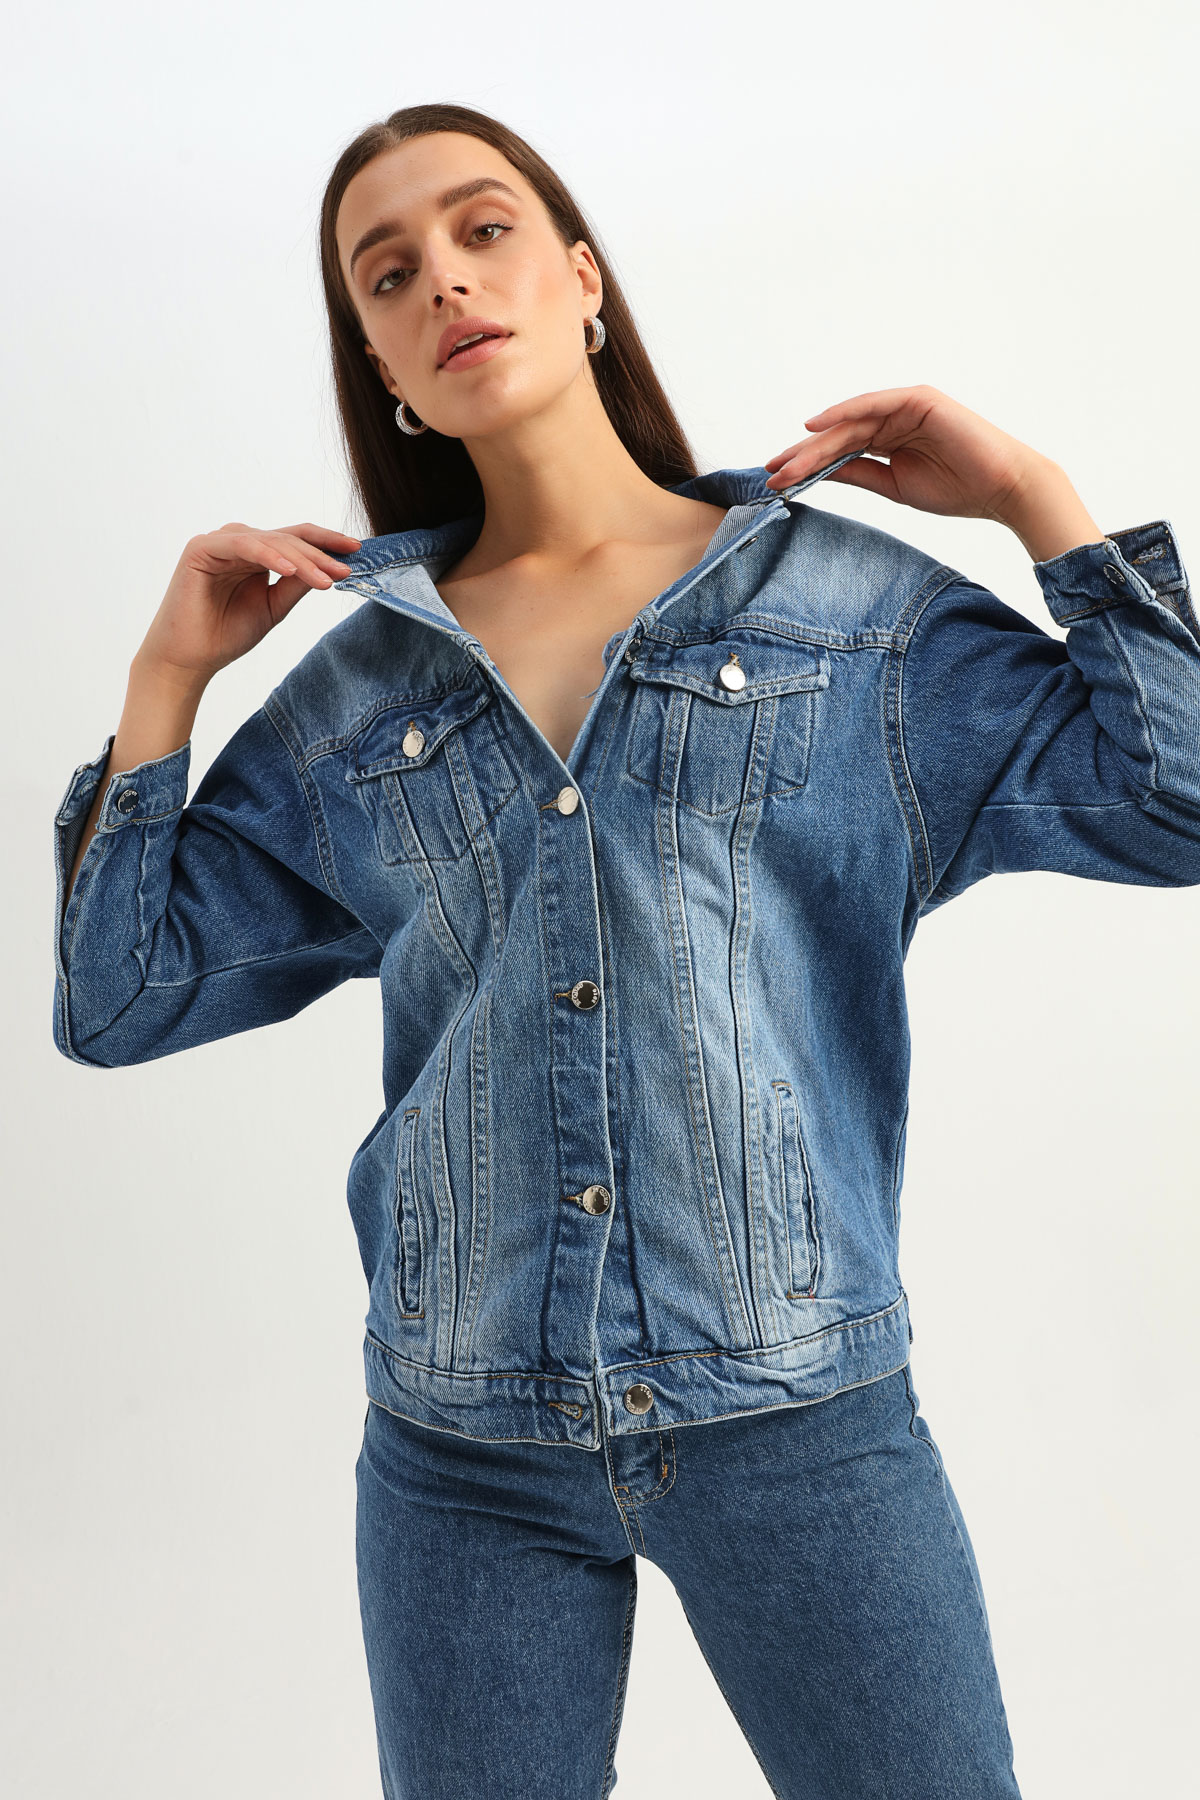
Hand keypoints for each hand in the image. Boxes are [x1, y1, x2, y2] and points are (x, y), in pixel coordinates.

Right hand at [137, 521, 362, 684]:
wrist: (189, 660)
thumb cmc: (226, 634)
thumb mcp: (274, 607)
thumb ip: (297, 585)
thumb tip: (330, 568)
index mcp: (255, 555)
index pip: (297, 540)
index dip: (327, 543)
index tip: (357, 551)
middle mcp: (238, 543)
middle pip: (288, 538)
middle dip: (320, 555)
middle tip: (346, 571)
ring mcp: (219, 543)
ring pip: (271, 541)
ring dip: (302, 559)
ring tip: (326, 578)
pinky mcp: (201, 548)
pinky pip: (243, 545)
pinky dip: (269, 555)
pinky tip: (291, 570)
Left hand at [764, 384, 1053, 525]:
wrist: (1002, 488)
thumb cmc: (957, 490)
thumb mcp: (894, 487)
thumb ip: (859, 474)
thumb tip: (819, 474)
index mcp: (890, 440)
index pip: (841, 451)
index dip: (808, 466)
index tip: (778, 483)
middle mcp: (895, 419)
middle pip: (839, 436)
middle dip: (803, 456)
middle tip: (770, 474)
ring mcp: (906, 406)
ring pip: (850, 422)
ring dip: (815, 442)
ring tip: (785, 461)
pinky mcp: (919, 398)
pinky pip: (873, 403)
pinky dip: (844, 411)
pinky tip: (815, 425)